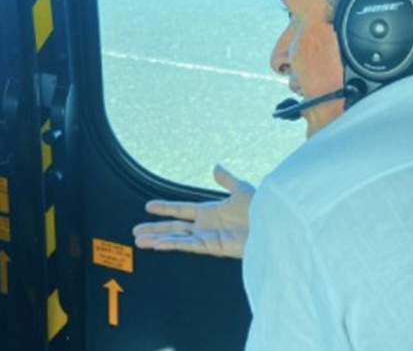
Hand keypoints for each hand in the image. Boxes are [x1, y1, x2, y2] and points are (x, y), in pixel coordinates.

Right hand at [131, 164, 253, 258]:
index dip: (165, 208)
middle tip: (136, 231)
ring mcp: (209, 237)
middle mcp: (207, 226)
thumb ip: (227, 180)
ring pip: (176, 238)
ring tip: (139, 241)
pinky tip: (157, 244)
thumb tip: (216, 167)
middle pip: (174, 227)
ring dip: (157, 239)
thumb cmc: (264, 209)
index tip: (149, 206)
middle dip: (155, 229)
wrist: (276, 225)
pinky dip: (172, 244)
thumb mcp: (242, 190)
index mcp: (211, 212)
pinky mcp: (213, 247)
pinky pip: (187, 245)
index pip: (182, 210)